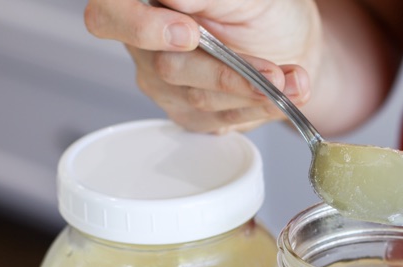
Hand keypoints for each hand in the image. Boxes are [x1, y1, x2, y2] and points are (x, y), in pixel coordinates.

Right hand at [84, 0, 319, 131]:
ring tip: (294, 79)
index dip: (140, 27)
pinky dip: (261, 108)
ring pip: (200, 98)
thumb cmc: (261, 11)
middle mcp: (146, 47)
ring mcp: (166, 84)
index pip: (107, 15)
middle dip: (227, 73)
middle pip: (167, 67)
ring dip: (255, 91)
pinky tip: (287, 94)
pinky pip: (221, 119)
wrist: (290, 44)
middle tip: (271, 72)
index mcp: (146, 5)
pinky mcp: (191, 114)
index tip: (188, 33)